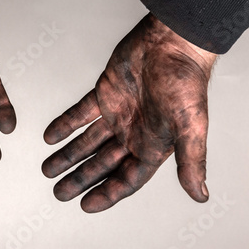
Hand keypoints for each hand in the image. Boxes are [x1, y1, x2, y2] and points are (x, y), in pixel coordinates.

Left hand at [42, 14, 216, 211]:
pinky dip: (65, 125)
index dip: (106, 193)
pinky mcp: (104, 94)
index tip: (85, 205)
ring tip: (49, 169)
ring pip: (87, 141)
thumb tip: (200, 195)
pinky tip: (50, 136)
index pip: (126, 179)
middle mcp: (133, 133)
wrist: (170, 43)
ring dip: (68, 155)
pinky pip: (79, 114)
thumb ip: (190, 161)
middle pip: (101, 164)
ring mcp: (117, 114)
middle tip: (59, 192)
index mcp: (153, 145)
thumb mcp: (190, 126)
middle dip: (80, 179)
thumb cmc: (185, 81)